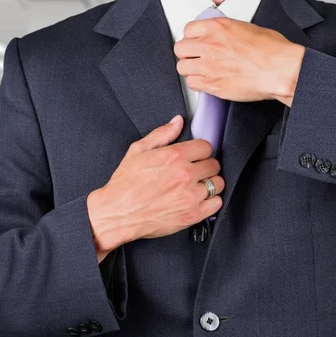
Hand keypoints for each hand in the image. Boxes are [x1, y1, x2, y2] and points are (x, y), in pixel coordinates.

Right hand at [87, 115, 224, 262]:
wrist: (117, 213)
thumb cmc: (125, 184)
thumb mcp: (138, 151)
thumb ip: (162, 134)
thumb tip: (177, 122)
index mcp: (174, 156)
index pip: (206, 147)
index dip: (200, 151)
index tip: (196, 156)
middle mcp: (185, 175)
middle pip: (214, 165)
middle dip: (206, 166)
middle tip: (195, 171)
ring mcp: (190, 196)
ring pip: (218, 184)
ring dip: (210, 183)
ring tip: (197, 186)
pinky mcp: (192, 215)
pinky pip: (216, 203)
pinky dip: (211, 201)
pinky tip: (200, 200)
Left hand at [174, 17, 304, 105]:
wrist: (281, 70)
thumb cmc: (272, 50)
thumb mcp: (247, 28)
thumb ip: (227, 32)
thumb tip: (221, 36)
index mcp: (218, 27)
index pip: (188, 29)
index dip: (192, 38)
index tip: (197, 43)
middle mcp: (209, 45)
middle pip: (180, 49)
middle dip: (187, 54)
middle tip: (196, 58)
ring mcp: (209, 66)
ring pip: (182, 68)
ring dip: (190, 70)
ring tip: (201, 72)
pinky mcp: (213, 85)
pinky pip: (192, 84)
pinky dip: (198, 84)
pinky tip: (208, 82)